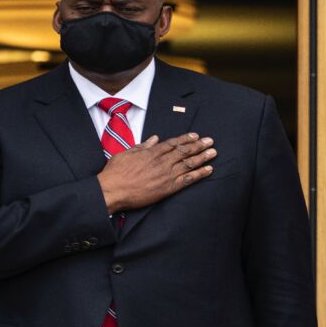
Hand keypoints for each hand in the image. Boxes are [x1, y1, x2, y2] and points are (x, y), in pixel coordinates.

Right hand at [97, 132, 216, 212]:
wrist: (112, 190)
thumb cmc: (116, 173)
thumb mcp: (127, 153)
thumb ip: (143, 146)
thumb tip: (155, 138)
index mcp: (151, 152)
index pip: (173, 143)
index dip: (186, 139)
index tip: (195, 135)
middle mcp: (161, 162)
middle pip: (184, 151)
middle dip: (199, 145)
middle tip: (210, 141)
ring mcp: (166, 174)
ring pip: (189, 163)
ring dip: (203, 157)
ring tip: (213, 152)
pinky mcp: (168, 188)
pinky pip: (188, 179)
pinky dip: (200, 174)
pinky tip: (209, 170)